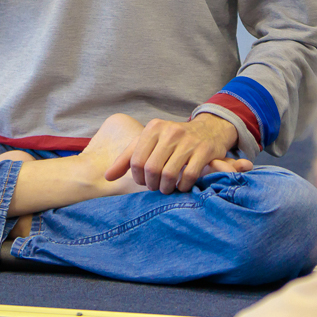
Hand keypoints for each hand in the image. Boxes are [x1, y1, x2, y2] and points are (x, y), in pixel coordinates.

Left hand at [105, 113, 248, 193]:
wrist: (208, 130)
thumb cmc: (173, 141)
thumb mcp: (149, 143)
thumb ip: (127, 159)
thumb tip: (107, 177)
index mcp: (154, 128)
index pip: (136, 160)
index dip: (138, 177)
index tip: (144, 181)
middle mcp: (171, 131)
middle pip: (151, 169)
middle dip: (152, 184)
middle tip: (156, 186)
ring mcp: (189, 141)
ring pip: (168, 174)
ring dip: (166, 188)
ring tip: (167, 187)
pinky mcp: (204, 151)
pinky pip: (188, 176)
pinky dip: (182, 186)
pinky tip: (181, 185)